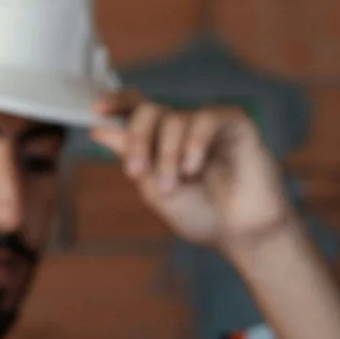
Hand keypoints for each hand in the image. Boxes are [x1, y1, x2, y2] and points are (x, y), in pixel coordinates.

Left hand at [88, 92, 300, 253]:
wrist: (242, 234)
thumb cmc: (203, 214)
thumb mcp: (156, 189)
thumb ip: (133, 157)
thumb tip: (99, 130)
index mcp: (162, 140)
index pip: (137, 109)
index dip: (116, 103)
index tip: (97, 110)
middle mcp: (184, 127)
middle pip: (150, 110)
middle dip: (138, 140)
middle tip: (136, 172)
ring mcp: (209, 124)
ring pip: (175, 120)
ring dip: (167, 155)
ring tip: (175, 186)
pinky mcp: (235, 125)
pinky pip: (207, 119)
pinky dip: (194, 142)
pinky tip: (194, 167)